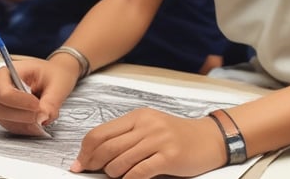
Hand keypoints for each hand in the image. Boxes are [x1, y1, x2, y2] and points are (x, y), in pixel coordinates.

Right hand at [0, 58, 77, 136]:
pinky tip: (38, 124)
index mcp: (8, 72)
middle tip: (42, 114)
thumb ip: (50, 101)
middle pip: (0, 109)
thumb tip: (42, 117)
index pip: (3, 92)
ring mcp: (0, 102)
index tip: (37, 106)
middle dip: (23, 115)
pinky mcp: (6, 115)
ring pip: (4, 120)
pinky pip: (10, 126)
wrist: (54, 78)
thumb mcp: (57, 84)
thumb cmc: (52, 74)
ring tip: (42, 118)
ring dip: (24, 124)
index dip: (20, 102)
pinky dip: (25, 128)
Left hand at [70, 110, 226, 178]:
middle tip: (90, 172)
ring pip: (121, 161)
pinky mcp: (169, 156)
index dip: (86, 150)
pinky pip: (139, 172)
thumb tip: (96, 155)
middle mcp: (146, 125)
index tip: (79, 163)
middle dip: (94, 163)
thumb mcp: (150, 128)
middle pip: (107, 147)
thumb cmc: (177, 136)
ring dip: (112, 174)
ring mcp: (158, 140)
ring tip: (115, 176)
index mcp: (137, 117)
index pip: (100, 132)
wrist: (210, 139)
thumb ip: (126, 137)